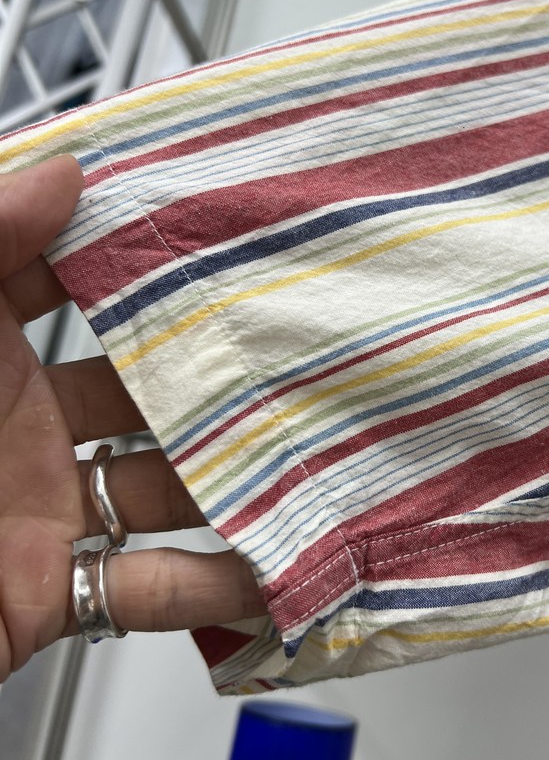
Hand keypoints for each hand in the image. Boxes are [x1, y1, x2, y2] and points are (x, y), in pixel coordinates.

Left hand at [0, 156, 264, 680]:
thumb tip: (65, 167)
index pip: (73, 290)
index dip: (138, 260)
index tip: (216, 235)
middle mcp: (20, 430)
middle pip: (144, 393)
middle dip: (215, 376)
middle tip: (293, 348)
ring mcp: (41, 511)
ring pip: (164, 489)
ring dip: (234, 479)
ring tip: (309, 451)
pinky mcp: (52, 592)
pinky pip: (148, 587)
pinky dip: (214, 584)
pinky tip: (273, 567)